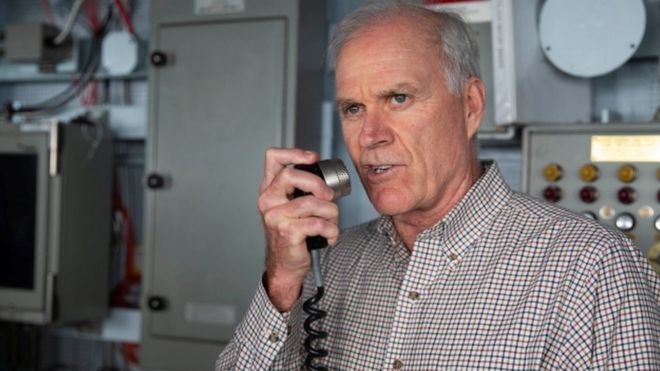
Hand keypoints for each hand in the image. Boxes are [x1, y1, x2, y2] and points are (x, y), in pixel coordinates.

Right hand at [257, 148, 339, 310]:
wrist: (286, 265)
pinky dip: (331, 230)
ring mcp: (275, 216)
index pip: (273, 157)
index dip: (294, 153)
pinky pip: (318, 223)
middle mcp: (267, 200)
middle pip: (292, 174)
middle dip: (318, 184)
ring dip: (331, 213)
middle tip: (329, 196)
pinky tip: (329, 236)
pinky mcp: (286, 231)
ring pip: (312, 202)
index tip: (313, 158)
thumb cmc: (293, 233)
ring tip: (332, 223)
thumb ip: (302, 189)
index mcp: (269, 189)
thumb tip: (328, 177)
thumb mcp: (293, 206)